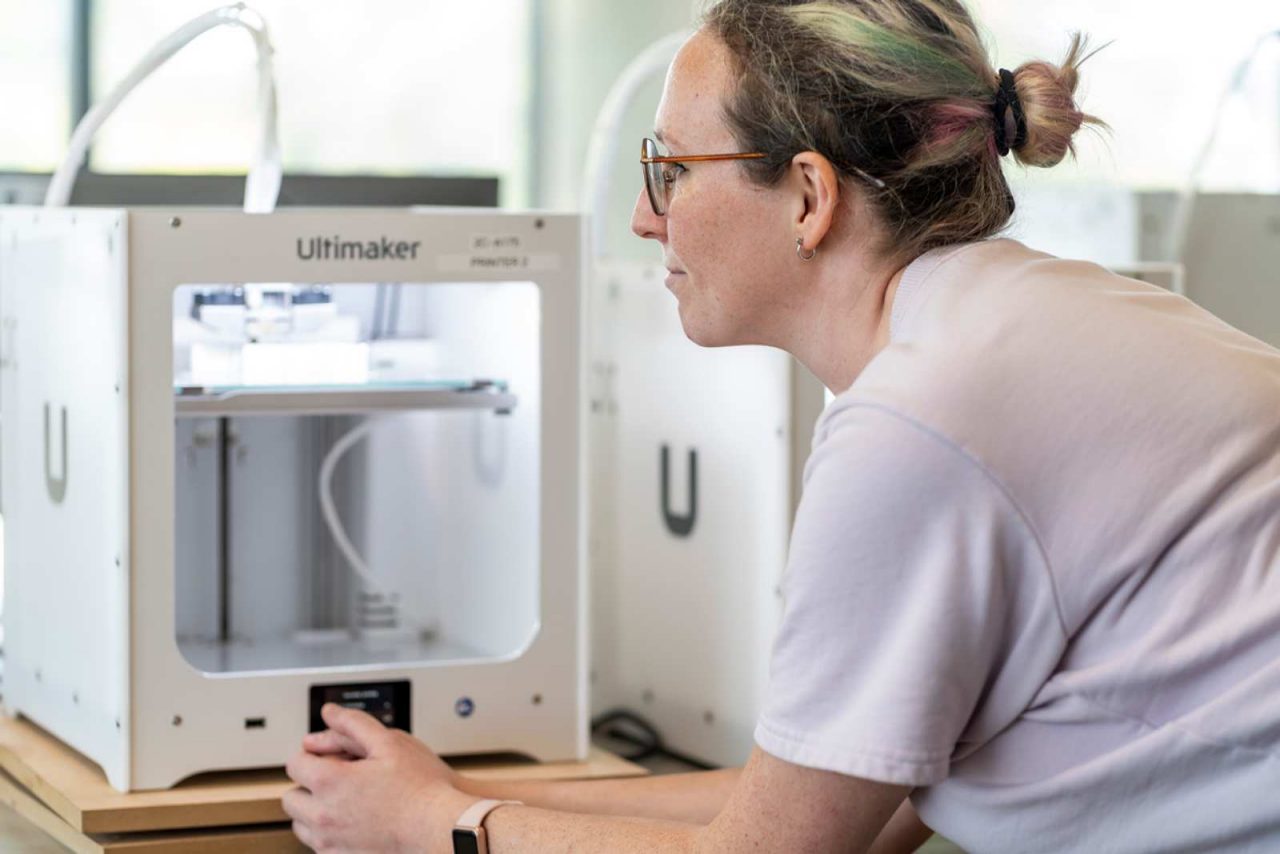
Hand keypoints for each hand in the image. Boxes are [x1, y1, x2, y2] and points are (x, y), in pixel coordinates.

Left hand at [284, 703, 472, 852]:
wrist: (439, 827)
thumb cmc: (420, 787)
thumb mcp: (389, 742)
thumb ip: (354, 724)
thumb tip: (330, 712)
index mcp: (329, 782)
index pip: (294, 764)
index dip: (310, 754)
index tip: (328, 756)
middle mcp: (322, 815)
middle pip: (290, 798)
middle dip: (307, 785)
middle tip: (337, 779)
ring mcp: (330, 842)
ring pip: (301, 825)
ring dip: (314, 811)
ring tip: (346, 801)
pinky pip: (319, 845)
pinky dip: (328, 833)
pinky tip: (354, 821)